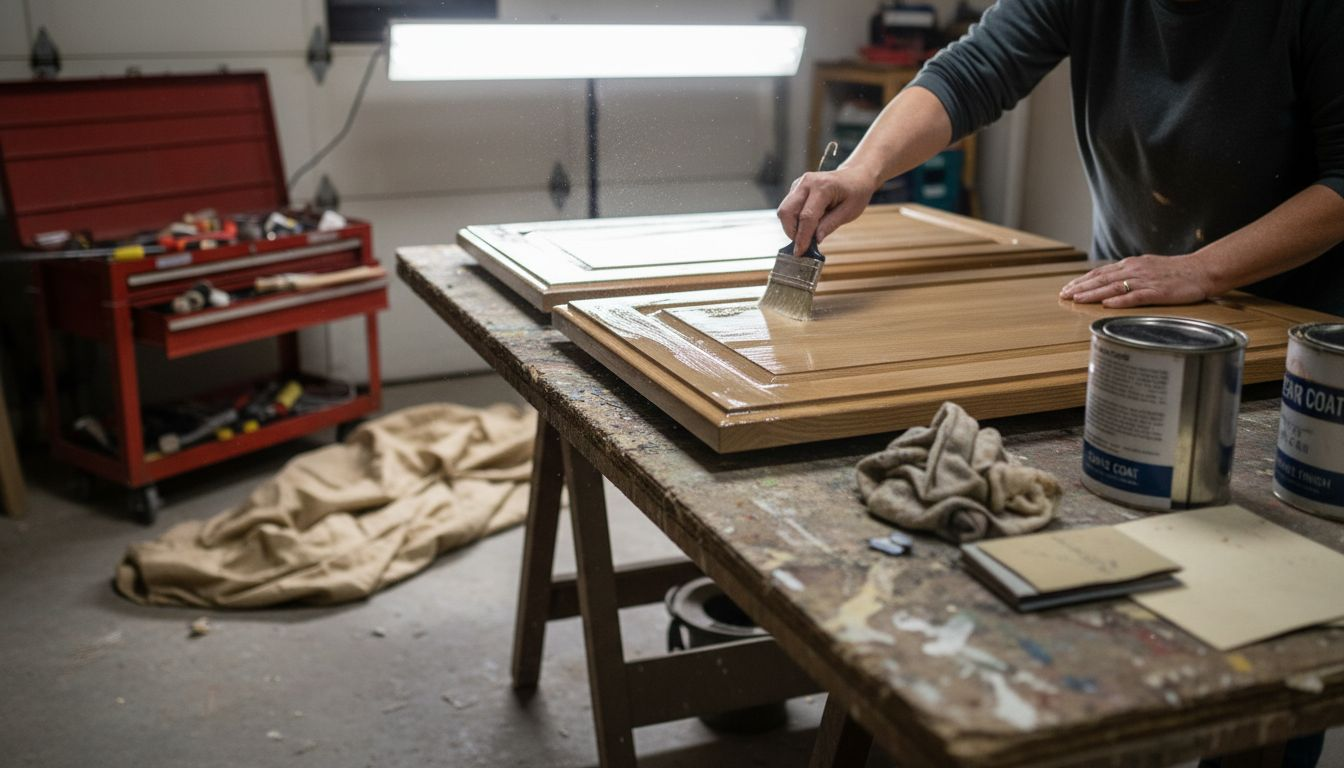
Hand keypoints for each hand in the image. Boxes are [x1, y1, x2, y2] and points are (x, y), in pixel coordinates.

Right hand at [777, 165, 879, 254]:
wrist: (855, 176)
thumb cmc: (855, 193)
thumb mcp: (849, 212)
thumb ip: (830, 225)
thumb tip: (815, 239)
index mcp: (823, 187)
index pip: (807, 216)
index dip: (802, 237)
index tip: (800, 252)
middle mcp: (807, 182)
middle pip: (787, 211)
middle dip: (791, 231)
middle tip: (803, 243)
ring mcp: (799, 183)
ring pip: (784, 210)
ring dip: (791, 226)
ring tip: (808, 232)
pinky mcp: (796, 188)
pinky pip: (788, 207)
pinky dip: (794, 219)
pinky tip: (808, 222)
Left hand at [1059, 254, 1216, 307]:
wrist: (1203, 270)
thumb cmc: (1176, 272)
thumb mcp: (1148, 267)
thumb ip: (1129, 274)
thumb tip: (1109, 283)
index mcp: (1131, 264)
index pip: (1100, 272)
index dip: (1082, 281)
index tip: (1067, 288)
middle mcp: (1135, 270)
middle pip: (1102, 279)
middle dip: (1081, 287)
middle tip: (1063, 296)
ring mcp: (1146, 281)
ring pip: (1114, 287)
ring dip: (1093, 294)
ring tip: (1077, 300)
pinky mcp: (1159, 292)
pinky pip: (1136, 296)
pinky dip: (1120, 300)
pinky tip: (1106, 305)